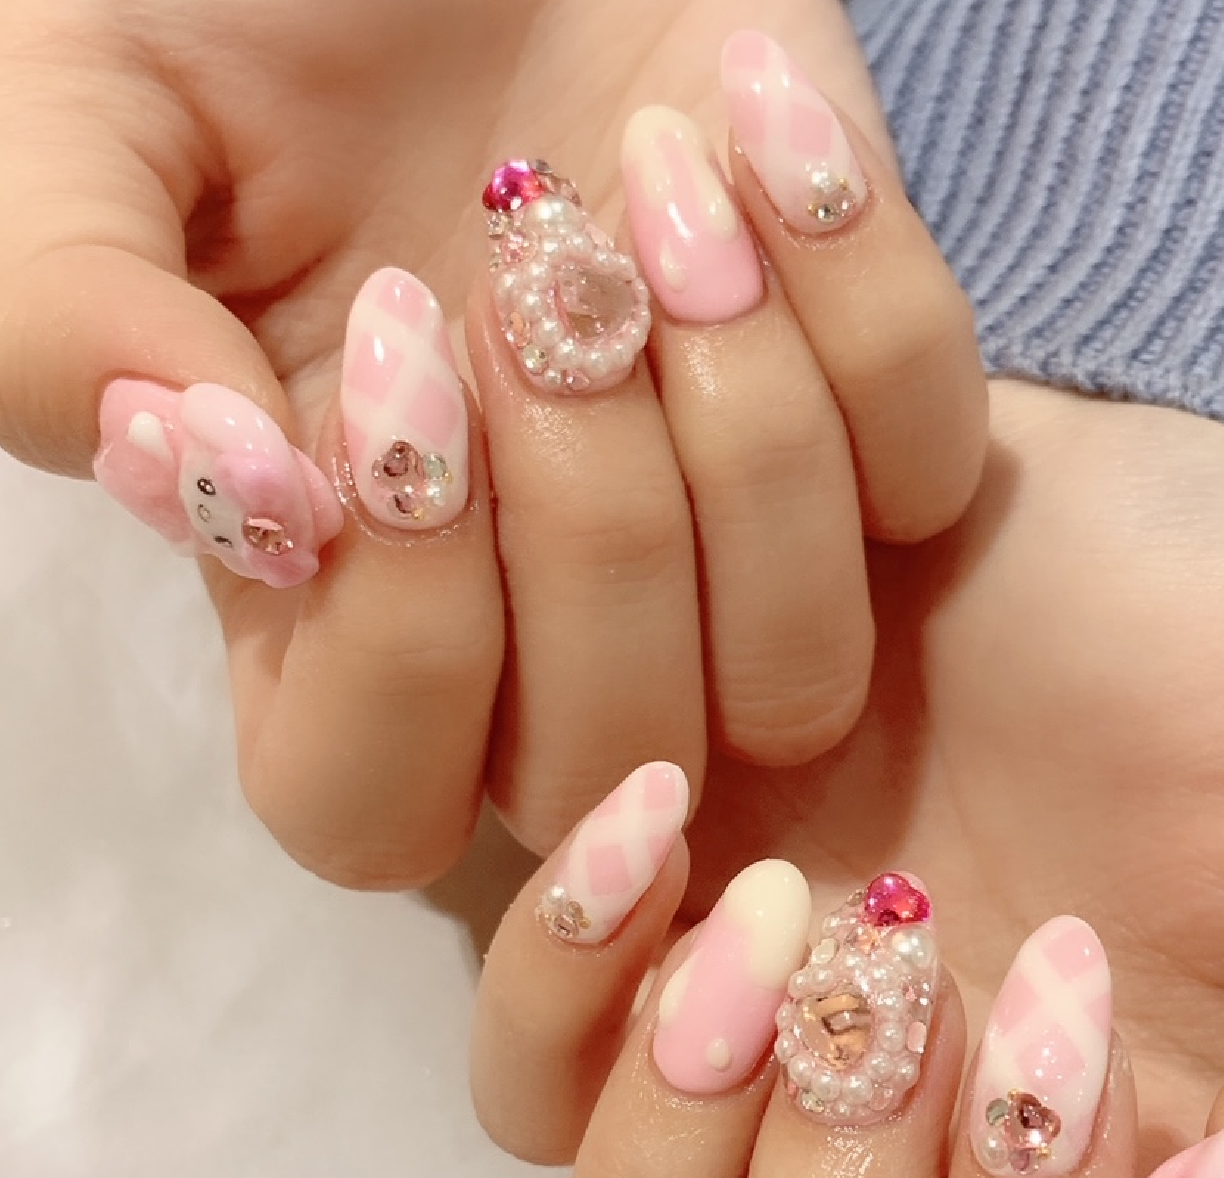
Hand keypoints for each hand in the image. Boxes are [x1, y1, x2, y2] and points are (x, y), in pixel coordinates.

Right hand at [0, 0, 982, 883]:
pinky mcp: (867, 422)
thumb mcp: (70, 123)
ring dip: (741, 421)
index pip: (372, 804)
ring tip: (651, 185)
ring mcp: (720, 543)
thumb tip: (216, 486)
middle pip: (617, 756)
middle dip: (593, 518)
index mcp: (328, 601)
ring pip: (802, 671)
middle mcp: (538, 620)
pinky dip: (861, 293)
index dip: (405, 643)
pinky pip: (931, 478)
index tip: (394, 356)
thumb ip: (61, 324)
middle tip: (525, 265)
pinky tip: (744, 128)